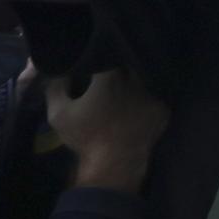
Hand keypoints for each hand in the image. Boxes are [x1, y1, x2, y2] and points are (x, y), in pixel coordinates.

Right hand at [47, 68, 169, 193]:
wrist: (113, 164)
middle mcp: (136, 80)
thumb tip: (58, 71)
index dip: (99, 58)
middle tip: (108, 77)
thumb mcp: (59, 114)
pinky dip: (146, 99)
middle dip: (118, 68)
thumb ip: (56, 87)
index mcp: (111, 76)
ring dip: (134, 83)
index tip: (94, 65)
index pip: (106, 55)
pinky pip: (155, 96)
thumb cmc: (85, 137)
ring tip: (124, 91)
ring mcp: (153, 93)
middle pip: (127, 65)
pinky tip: (136, 106)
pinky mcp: (163, 108)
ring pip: (143, 79)